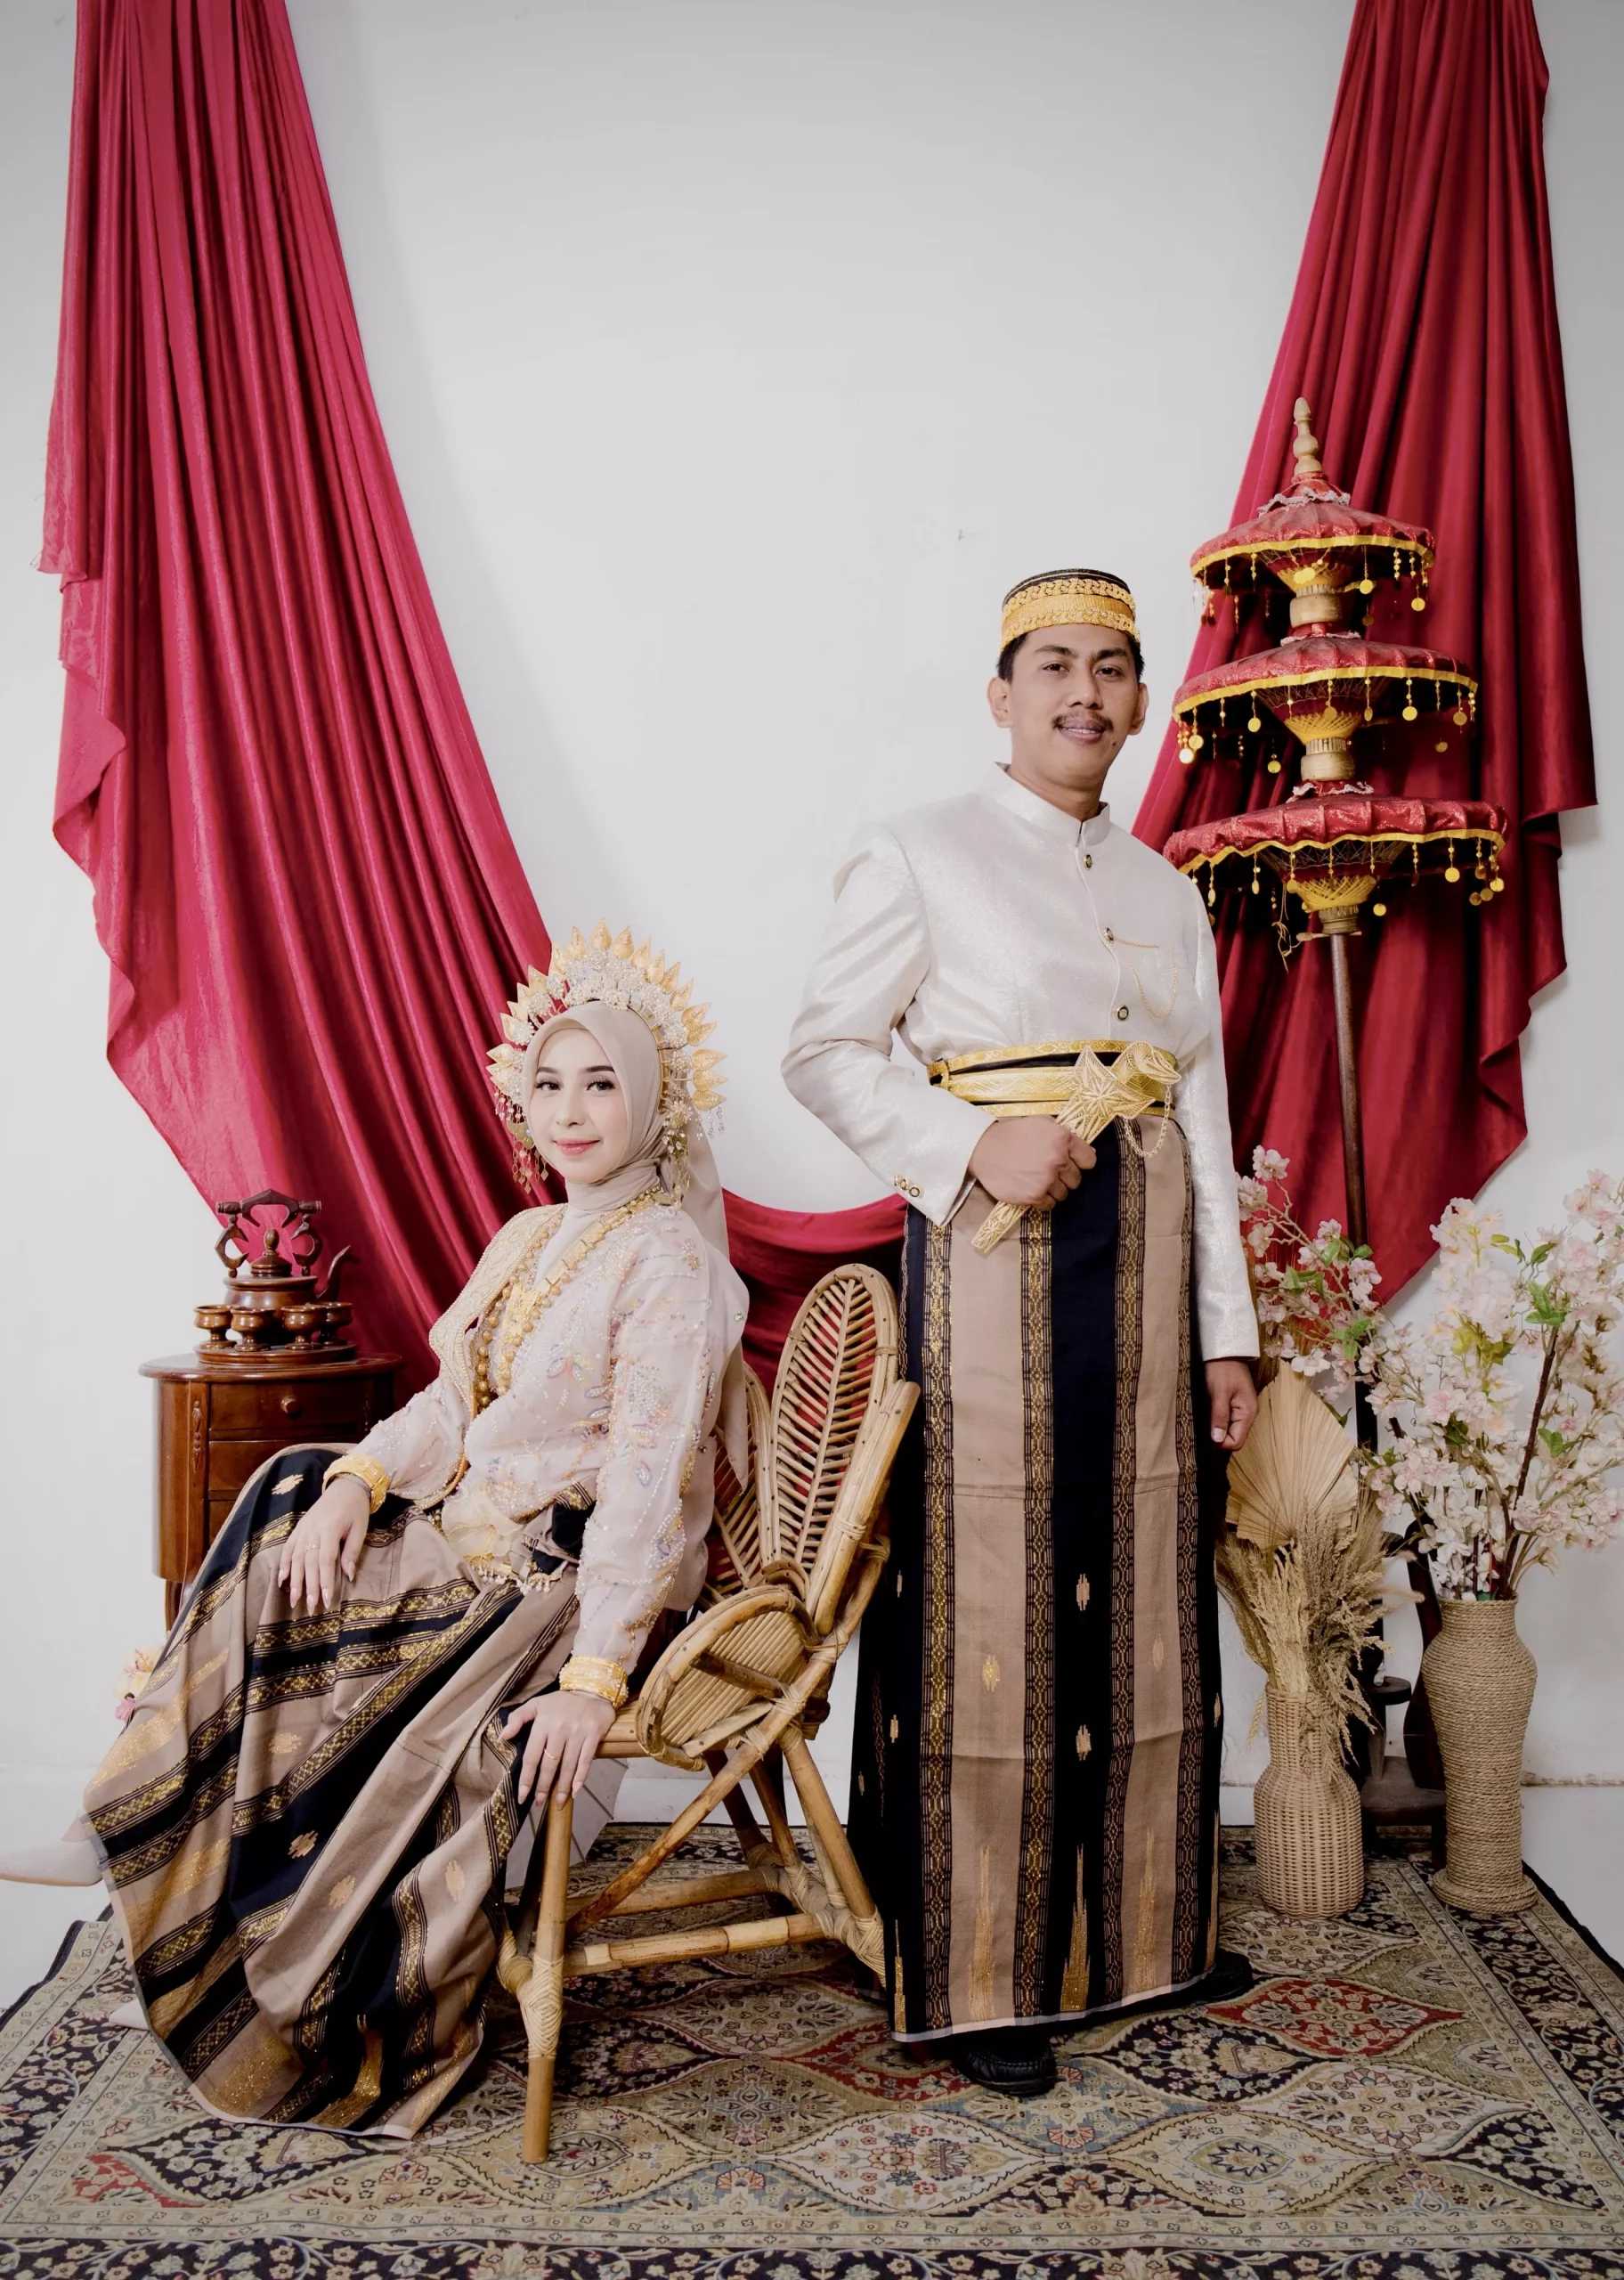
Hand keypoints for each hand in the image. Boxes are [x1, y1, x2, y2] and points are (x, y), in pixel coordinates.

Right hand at [277, 1476, 370, 1612]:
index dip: (325, 1581)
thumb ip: (352, 1552)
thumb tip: (348, 1575)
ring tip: (294, 1600)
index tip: (325, 1600)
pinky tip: (282, 1580)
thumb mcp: (360, 1529)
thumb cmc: (356, 1509)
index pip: (326, 1560)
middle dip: (309, 1587)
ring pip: (297, 1558)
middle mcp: (313, 1530)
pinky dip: (284, 1564)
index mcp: (331, 1529)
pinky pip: (288, 1548)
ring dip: (295, 1581)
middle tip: (310, 1607)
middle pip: (309, 1562)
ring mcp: (303, 1529)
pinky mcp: (298, 1528)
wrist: (345, 1486)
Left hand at [503, 1691, 616, 1810]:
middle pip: (549, 1764)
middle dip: (543, 1786)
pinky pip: (586, 1760)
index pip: (532, 1756)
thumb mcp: (537, 1704)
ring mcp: (578, 1732)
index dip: (527, 1778)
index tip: (522, 1795)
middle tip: (539, 1803)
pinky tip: (575, 1791)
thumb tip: (503, 1736)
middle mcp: (560, 1729)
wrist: (591, 1691)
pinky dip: (581, 1777)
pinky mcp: (593, 1735)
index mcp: (543, 1723)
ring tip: (557, 1803)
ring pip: (568, 1765)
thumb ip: (518, 1718)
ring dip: (562, 1787)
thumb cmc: (561, 1702)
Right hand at [968, 1117, 1095, 1208]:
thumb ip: (1064, 1135)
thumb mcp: (1041, 1123)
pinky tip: (1031, 1188)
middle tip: (1048, 1171)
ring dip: (1053, 1189)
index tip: (1071, 1162)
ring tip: (1038, 1180)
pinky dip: (1042, 1199)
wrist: (984, 1148)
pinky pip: (1049, 1204)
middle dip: (1065, 1176)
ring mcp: (1046, 1180)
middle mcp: (1057, 1160)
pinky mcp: (1033, 1196)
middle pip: (1076, 1179)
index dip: (1081, 1162)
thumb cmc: (1013, 1134)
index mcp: (1062, 1139)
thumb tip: (1088, 1152)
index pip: (1089, 1160)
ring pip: (1064, 1194)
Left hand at [1205, 1358, 1257, 1451]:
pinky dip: (1216, 1420)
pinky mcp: (1233, 1404)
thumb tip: (1217, 1440)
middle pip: (1233, 1437)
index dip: (1220, 1443)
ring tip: (1202, 1420)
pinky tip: (1206, 1414)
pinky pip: (1226, 1420)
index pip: (1236, 1441)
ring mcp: (1240, 1409)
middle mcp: (1247, 1414)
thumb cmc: (1222, 1367)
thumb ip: (1220, 1415)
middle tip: (1201, 1427)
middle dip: (1217, 1436)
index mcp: (1248, 1412)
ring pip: (1228, 1429)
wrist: (1224, 1349)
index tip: (1204, 1436)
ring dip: (1216, 1428)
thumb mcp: (1219, 1391)